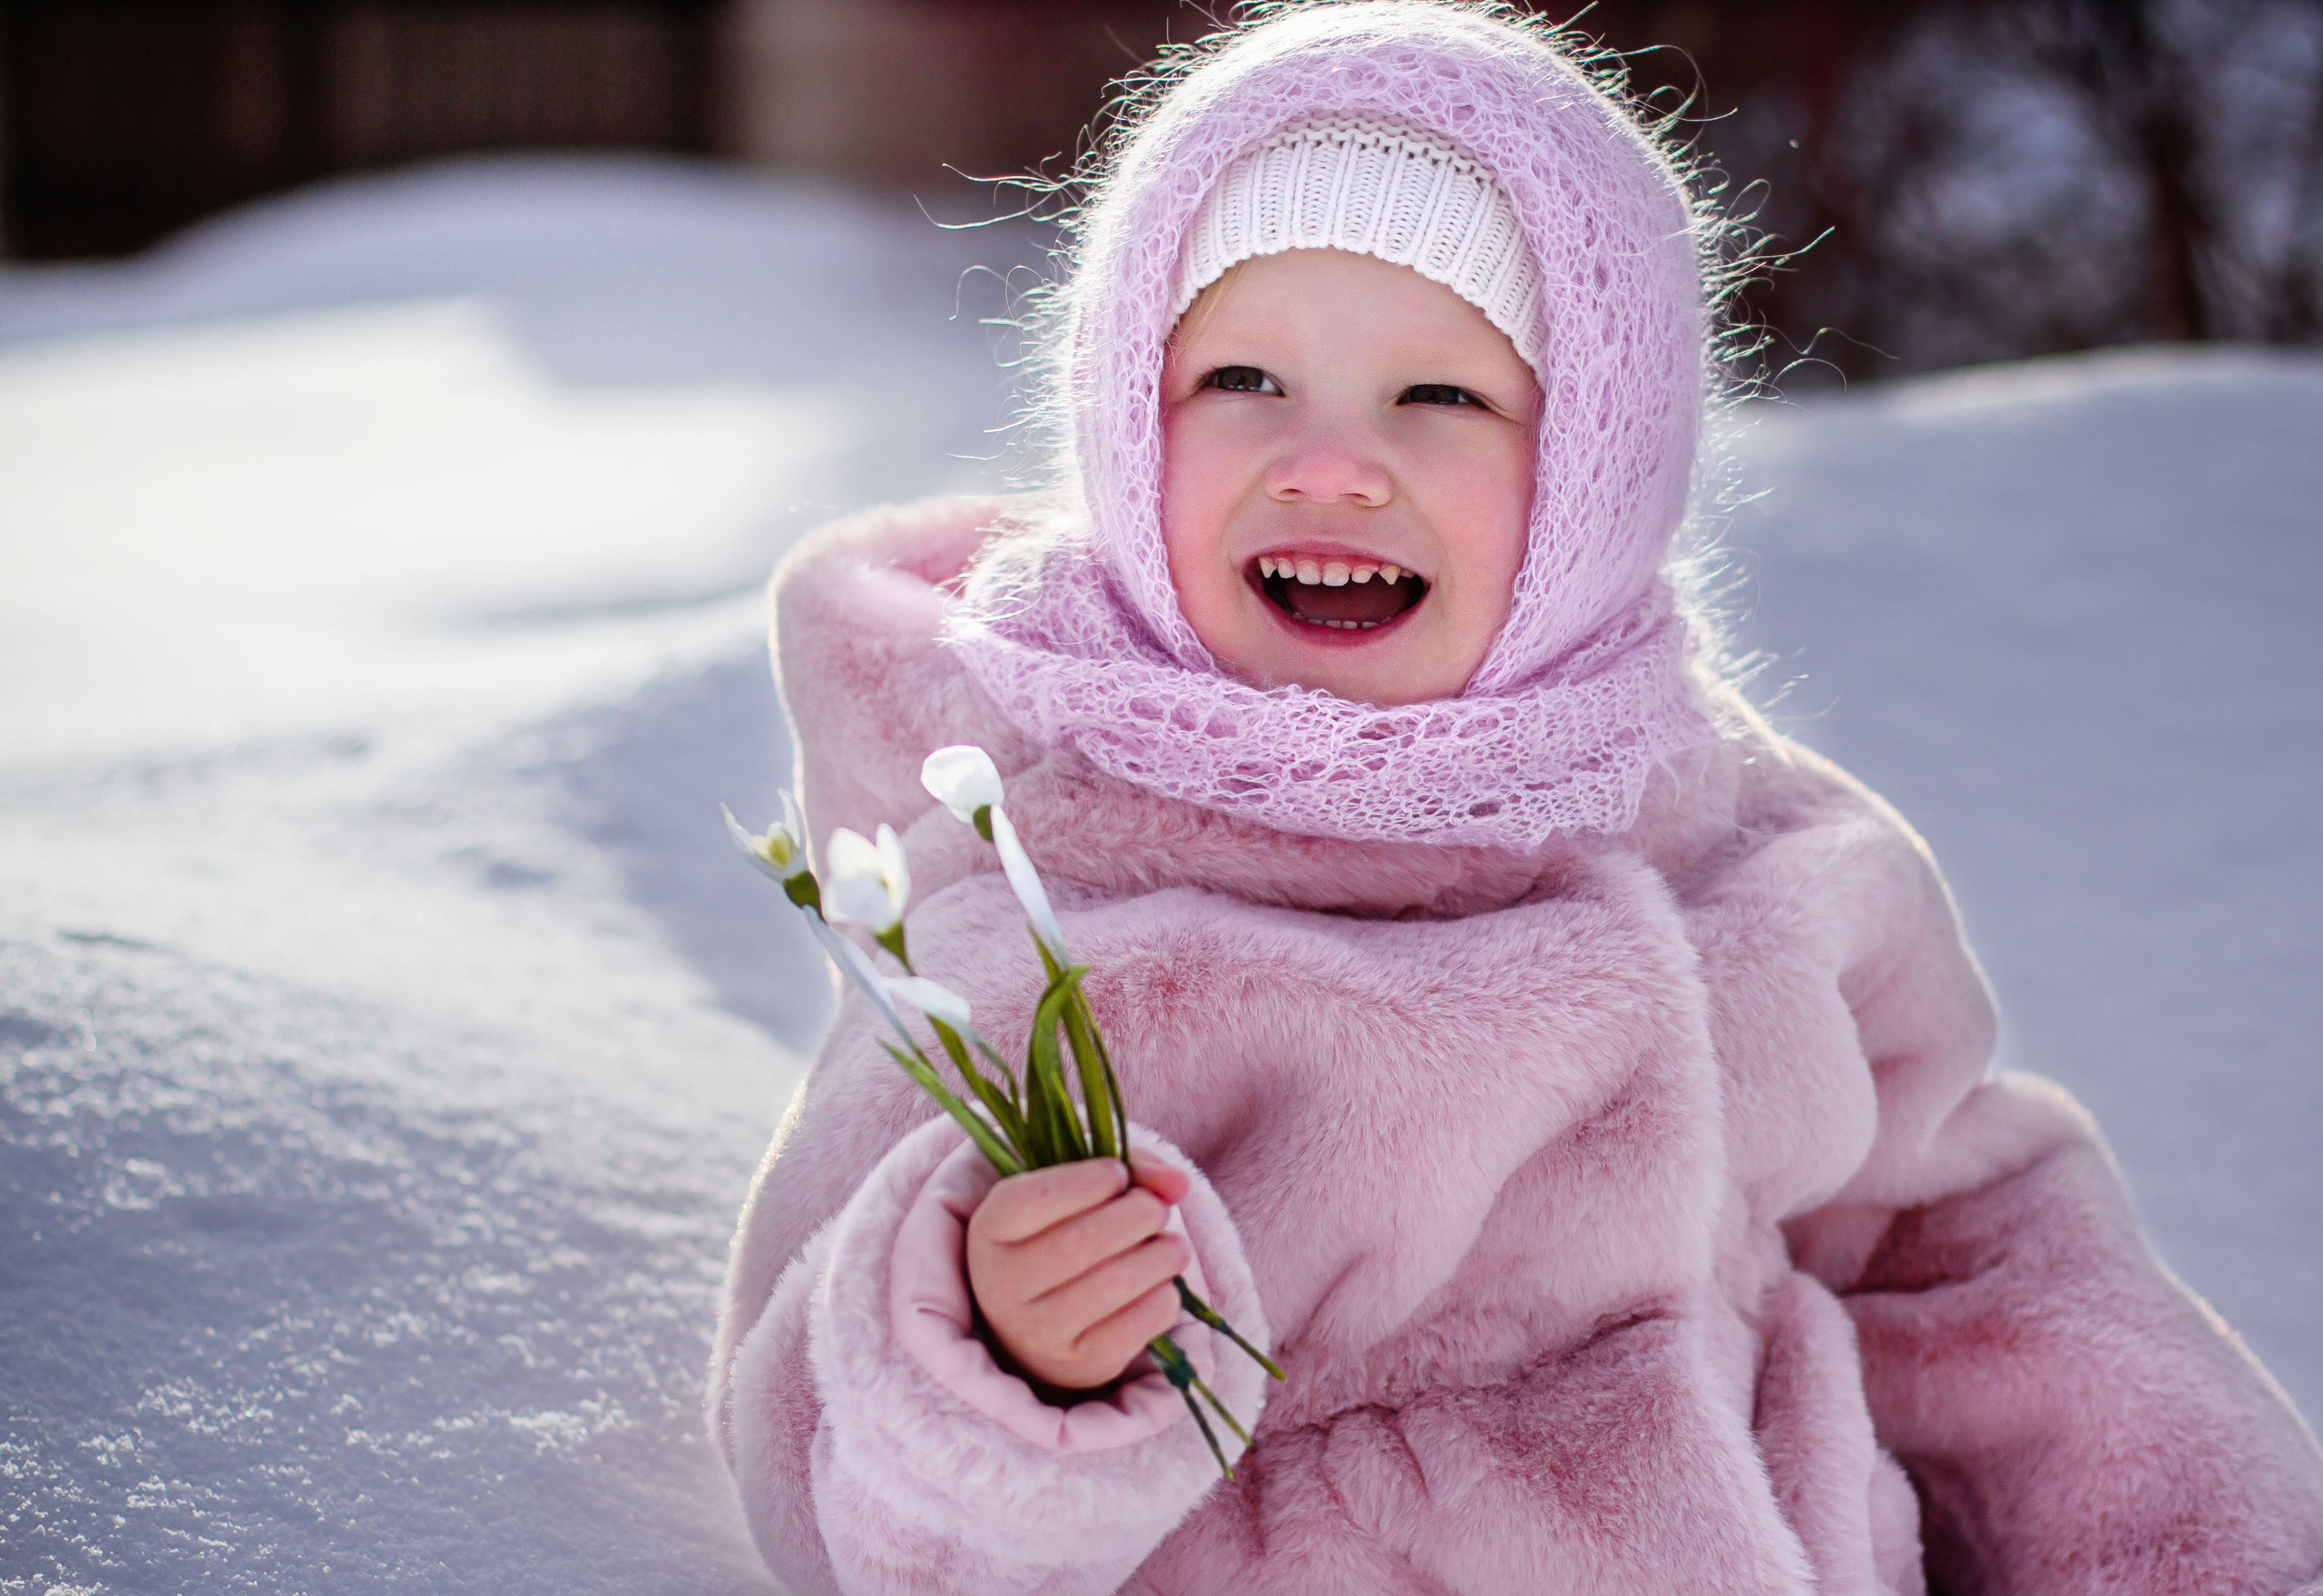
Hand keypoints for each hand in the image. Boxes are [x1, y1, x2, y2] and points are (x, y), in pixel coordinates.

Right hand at [966, 1153, 1193, 1393]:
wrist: (1041, 1320)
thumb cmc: (1063, 1234)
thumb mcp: (1076, 1191)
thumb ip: (1128, 1170)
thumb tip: (1177, 1182)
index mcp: (989, 1231)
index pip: (1032, 1200)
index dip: (1086, 1181)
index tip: (1118, 1174)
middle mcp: (1001, 1286)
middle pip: (1079, 1243)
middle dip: (1136, 1215)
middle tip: (1156, 1210)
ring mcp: (1036, 1333)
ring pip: (1112, 1285)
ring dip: (1160, 1256)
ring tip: (1174, 1246)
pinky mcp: (1078, 1365)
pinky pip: (1136, 1326)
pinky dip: (1164, 1297)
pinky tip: (1163, 1283)